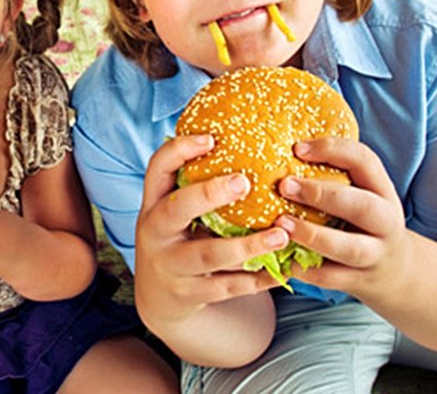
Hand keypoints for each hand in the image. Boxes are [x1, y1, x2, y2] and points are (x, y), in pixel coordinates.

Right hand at [135, 135, 287, 328]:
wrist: (160, 297)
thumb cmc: (180, 238)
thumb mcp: (176, 212)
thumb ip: (197, 186)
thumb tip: (247, 139)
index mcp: (153, 203)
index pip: (157, 168)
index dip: (179, 150)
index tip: (211, 139)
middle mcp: (155, 232)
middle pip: (176, 209)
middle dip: (208, 194)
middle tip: (244, 181)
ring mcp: (170, 265)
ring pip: (208, 255)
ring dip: (247, 246)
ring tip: (281, 235)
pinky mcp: (188, 294)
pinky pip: (226, 287)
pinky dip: (257, 279)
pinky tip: (283, 269)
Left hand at [275, 137, 408, 299]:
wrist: (397, 271)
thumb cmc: (363, 221)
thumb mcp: (361, 193)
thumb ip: (332, 175)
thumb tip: (278, 146)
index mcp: (382, 190)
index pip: (364, 161)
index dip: (332, 150)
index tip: (297, 148)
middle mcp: (385, 221)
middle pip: (362, 206)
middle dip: (322, 195)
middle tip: (285, 185)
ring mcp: (375, 254)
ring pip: (349, 248)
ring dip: (313, 236)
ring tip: (280, 224)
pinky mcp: (360, 281)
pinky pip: (332, 278)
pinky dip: (308, 271)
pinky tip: (284, 260)